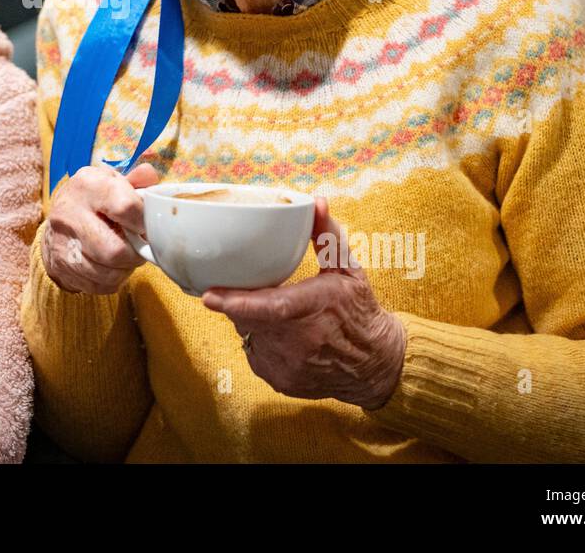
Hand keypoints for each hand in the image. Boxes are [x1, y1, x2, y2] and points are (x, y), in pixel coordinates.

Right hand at [40, 162, 159, 294]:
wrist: (58, 224)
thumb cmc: (94, 200)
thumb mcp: (112, 182)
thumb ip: (136, 180)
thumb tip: (149, 175)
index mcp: (87, 185)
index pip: (125, 208)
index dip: (143, 221)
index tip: (146, 225)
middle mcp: (70, 213)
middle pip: (115, 250)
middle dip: (135, 253)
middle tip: (139, 247)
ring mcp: (62, 243)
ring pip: (109, 272)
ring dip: (126, 268)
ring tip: (126, 255)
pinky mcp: (62, 268)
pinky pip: (101, 286)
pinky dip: (113, 279)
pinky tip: (111, 265)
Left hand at [201, 196, 406, 410]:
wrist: (375, 364)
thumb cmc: (359, 311)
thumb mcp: (349, 269)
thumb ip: (328, 235)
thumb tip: (316, 203)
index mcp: (316, 306)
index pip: (272, 307)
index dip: (237, 302)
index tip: (209, 296)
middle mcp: (301, 340)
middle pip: (249, 317)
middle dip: (243, 301)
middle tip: (257, 290)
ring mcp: (288, 365)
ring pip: (247, 334)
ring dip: (253, 320)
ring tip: (280, 314)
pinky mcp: (280, 380)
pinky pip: (254, 352)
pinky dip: (260, 340)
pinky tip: (282, 335)